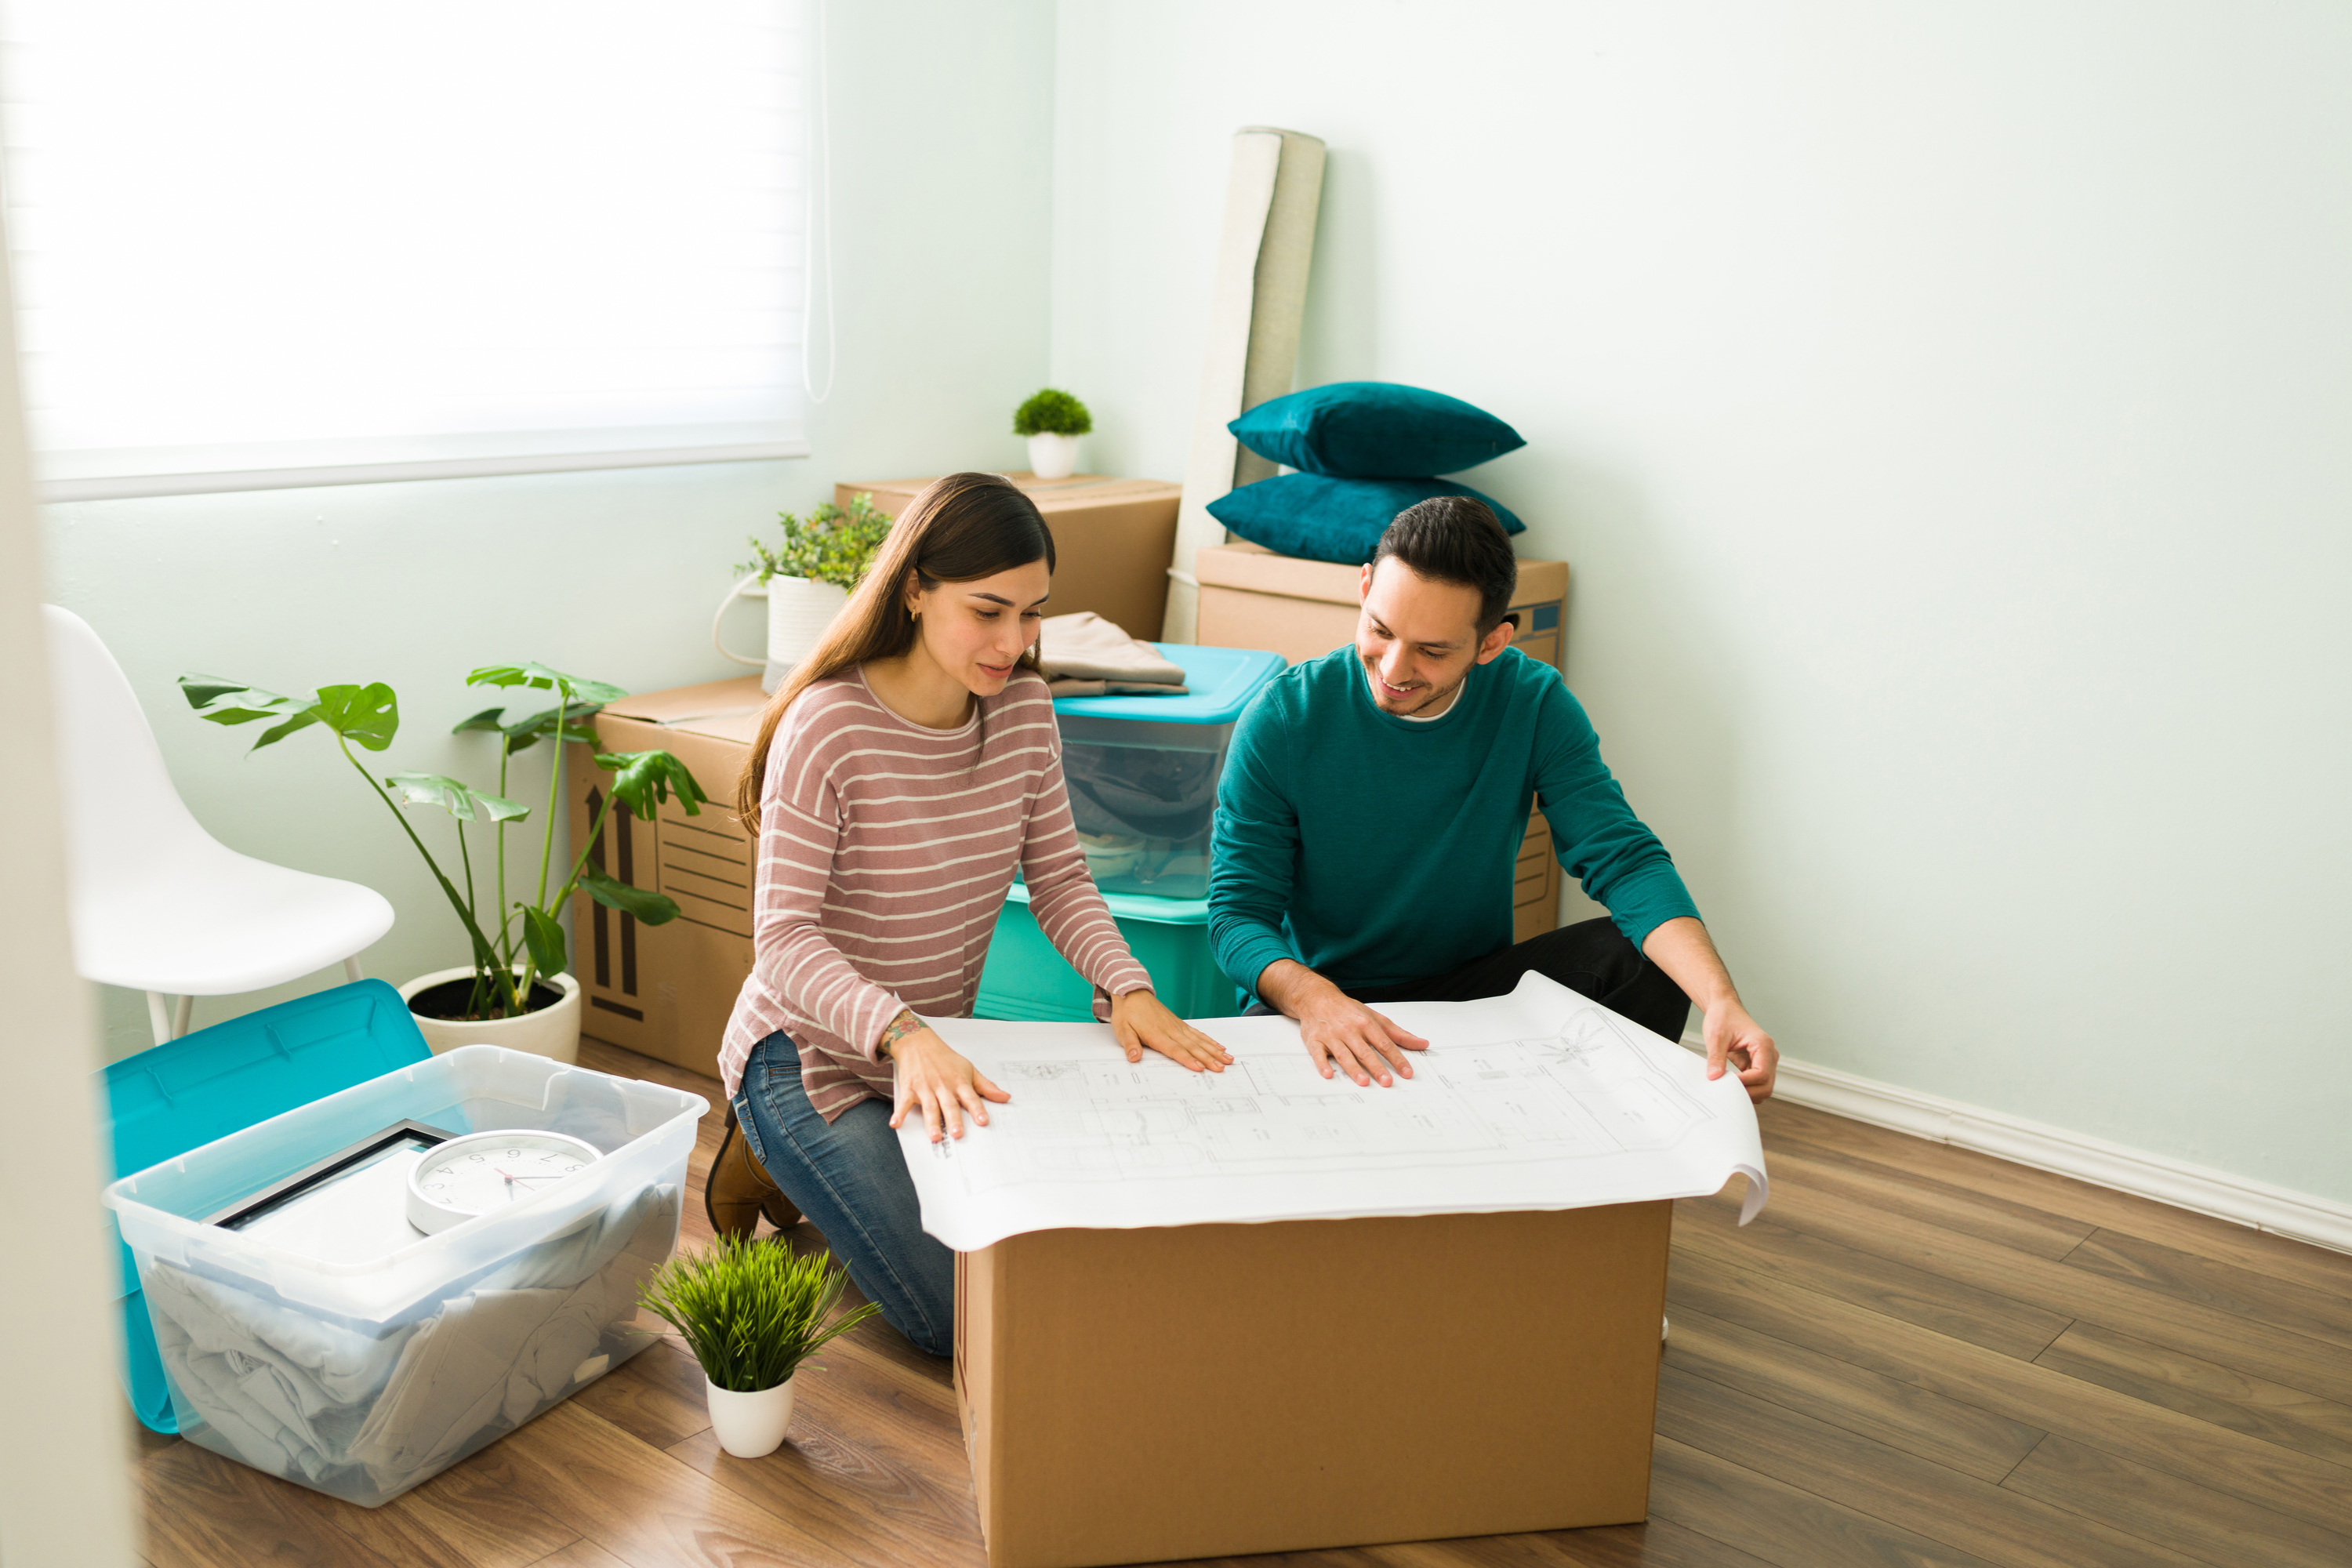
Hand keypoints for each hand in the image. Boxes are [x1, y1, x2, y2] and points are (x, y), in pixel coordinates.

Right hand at [885, 1027, 1010, 1141]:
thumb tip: (1005, 1097)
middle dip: (954, 1119)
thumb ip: (986, 1086)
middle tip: (958, 1133)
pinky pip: (904, 1102)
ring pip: (929, 1107)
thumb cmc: (945, 1059)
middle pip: (949, 1104)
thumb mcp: (969, 1069)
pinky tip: (896, 1124)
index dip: (977, 1109)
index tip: (983, 1121)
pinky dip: (899, 1113)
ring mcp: (925, 1087)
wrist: (919, 1043)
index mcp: (959, 1082)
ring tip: (935, 1136)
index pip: (970, 1097)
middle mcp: (943, 1086)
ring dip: (931, 1121)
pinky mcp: (909, 1088)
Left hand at [1109, 990, 1232, 1072]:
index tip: (1200, 1067)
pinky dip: (1210, 1041)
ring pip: (1199, 1041)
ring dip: (1214, 1051)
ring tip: (1228, 1059)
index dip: (1188, 1059)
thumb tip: (1133, 1058)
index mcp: (1157, 1034)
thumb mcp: (1122, 1029)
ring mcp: (1178, 1026)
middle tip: (1221, 1068)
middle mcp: (1171, 1030)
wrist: (1132, 993)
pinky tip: (1220, 1047)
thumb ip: (1129, 1044)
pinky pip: (1198, 1033)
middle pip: (1192, 1047)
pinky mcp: (1180, 1024)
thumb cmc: (1127, 1013)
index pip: (1175, 1049)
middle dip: (1208, 1058)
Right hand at [1298, 991, 1427, 1087]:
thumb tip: (1422, 1043)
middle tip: (1387, 1081)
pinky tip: (1328, 1074)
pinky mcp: (1315, 1041)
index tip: (1406, 1072)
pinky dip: (1322, 1064)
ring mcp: (1332, 1036)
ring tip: (1363, 1081)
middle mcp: (1350, 1030)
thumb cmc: (1348, 1010)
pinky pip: (1318, 1054)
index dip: (1397, 1059)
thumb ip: (1399, 1034)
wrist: (1317, 998)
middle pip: (1365, 1051)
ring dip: (1353, 1068)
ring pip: (1344, 1054)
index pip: (1385, 1044)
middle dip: (1377, 1067)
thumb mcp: (1376, 1017)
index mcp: (1366, 1024)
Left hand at [1703, 1000, 1777, 1101]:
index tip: (1725, 1083)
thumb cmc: (1723, 1017)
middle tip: (1725, 1092)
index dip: (1744, 1083)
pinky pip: (1756, 1083)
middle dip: (1748, 1093)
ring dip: (1748, 1092)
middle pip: (1767, 1085)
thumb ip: (1716, 1058)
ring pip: (1764, 1087)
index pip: (1761, 1074)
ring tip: (1726, 1089)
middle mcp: (1769, 1054)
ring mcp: (1765, 1060)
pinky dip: (1745, 1088)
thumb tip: (1714, 1078)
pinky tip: (1729, 1085)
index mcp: (1763, 1045)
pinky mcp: (1757, 1064)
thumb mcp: (1716, 1037)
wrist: (1725, 1008)